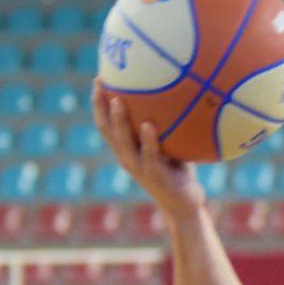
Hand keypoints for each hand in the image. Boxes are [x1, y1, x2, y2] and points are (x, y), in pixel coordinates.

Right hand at [91, 78, 204, 219]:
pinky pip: (149, 155)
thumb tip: (180, 95)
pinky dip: (148, 140)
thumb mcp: (172, 146)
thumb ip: (169, 126)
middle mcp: (126, 157)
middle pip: (106, 129)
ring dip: (118, 121)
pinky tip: (149, 125)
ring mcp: (138, 168)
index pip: (106, 123)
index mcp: (126, 149)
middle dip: (100, 106)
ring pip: (122, 142)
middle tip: (99, 83)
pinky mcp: (154, 177)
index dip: (99, 102)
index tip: (99, 78)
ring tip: (117, 101)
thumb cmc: (179, 173)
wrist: (185, 206)